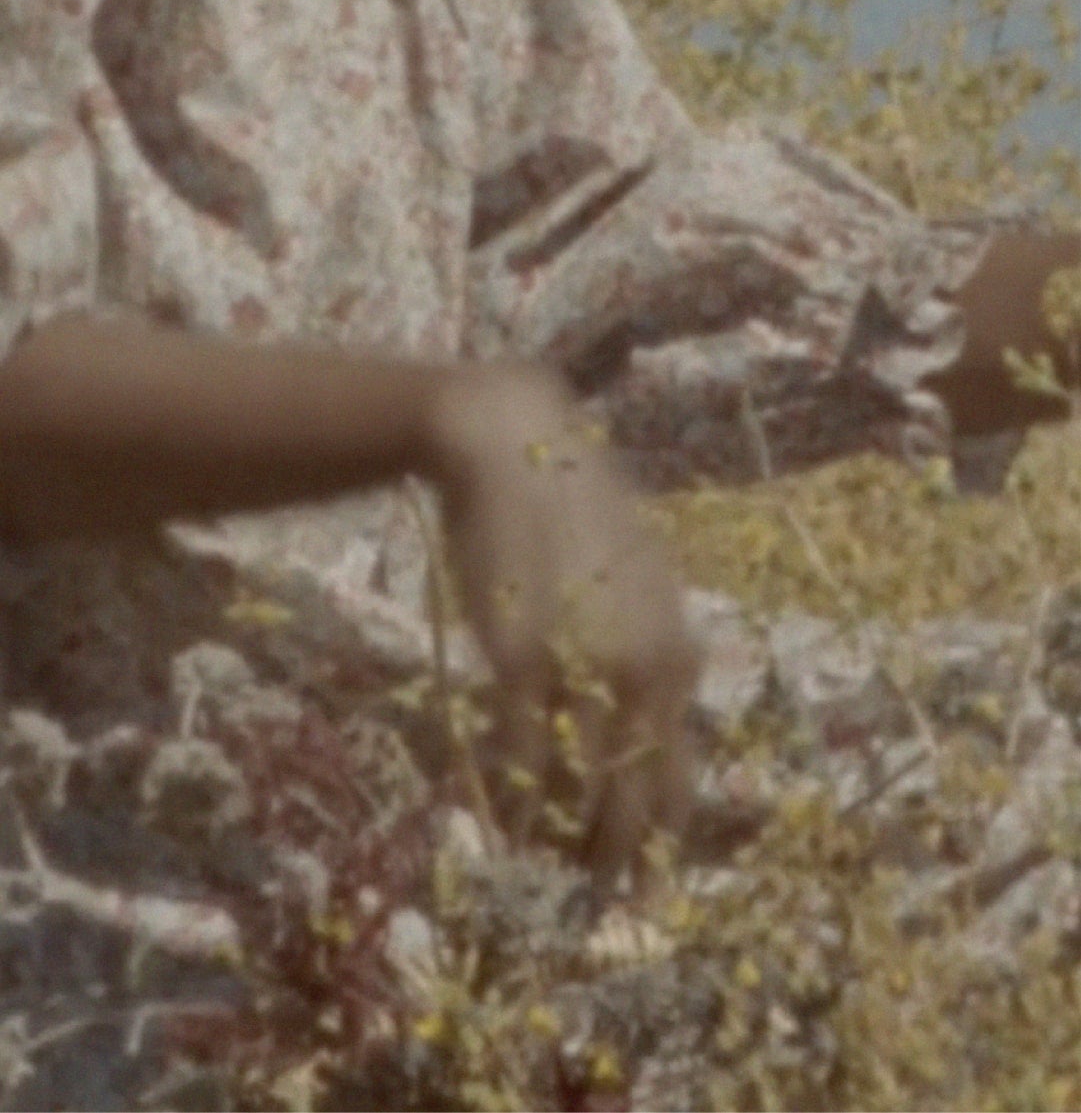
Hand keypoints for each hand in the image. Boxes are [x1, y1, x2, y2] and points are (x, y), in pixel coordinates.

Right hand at [426, 361, 699, 886]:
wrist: (515, 449)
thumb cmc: (576, 512)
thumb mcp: (639, 584)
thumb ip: (651, 655)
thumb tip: (653, 727)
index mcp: (678, 653)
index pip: (676, 776)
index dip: (654, 840)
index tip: (636, 885)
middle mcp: (643, 669)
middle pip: (633, 796)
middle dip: (610, 859)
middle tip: (587, 902)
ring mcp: (583, 667)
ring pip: (575, 785)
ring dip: (555, 839)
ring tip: (534, 866)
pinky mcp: (521, 660)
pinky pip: (520, 755)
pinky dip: (509, 798)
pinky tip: (495, 820)